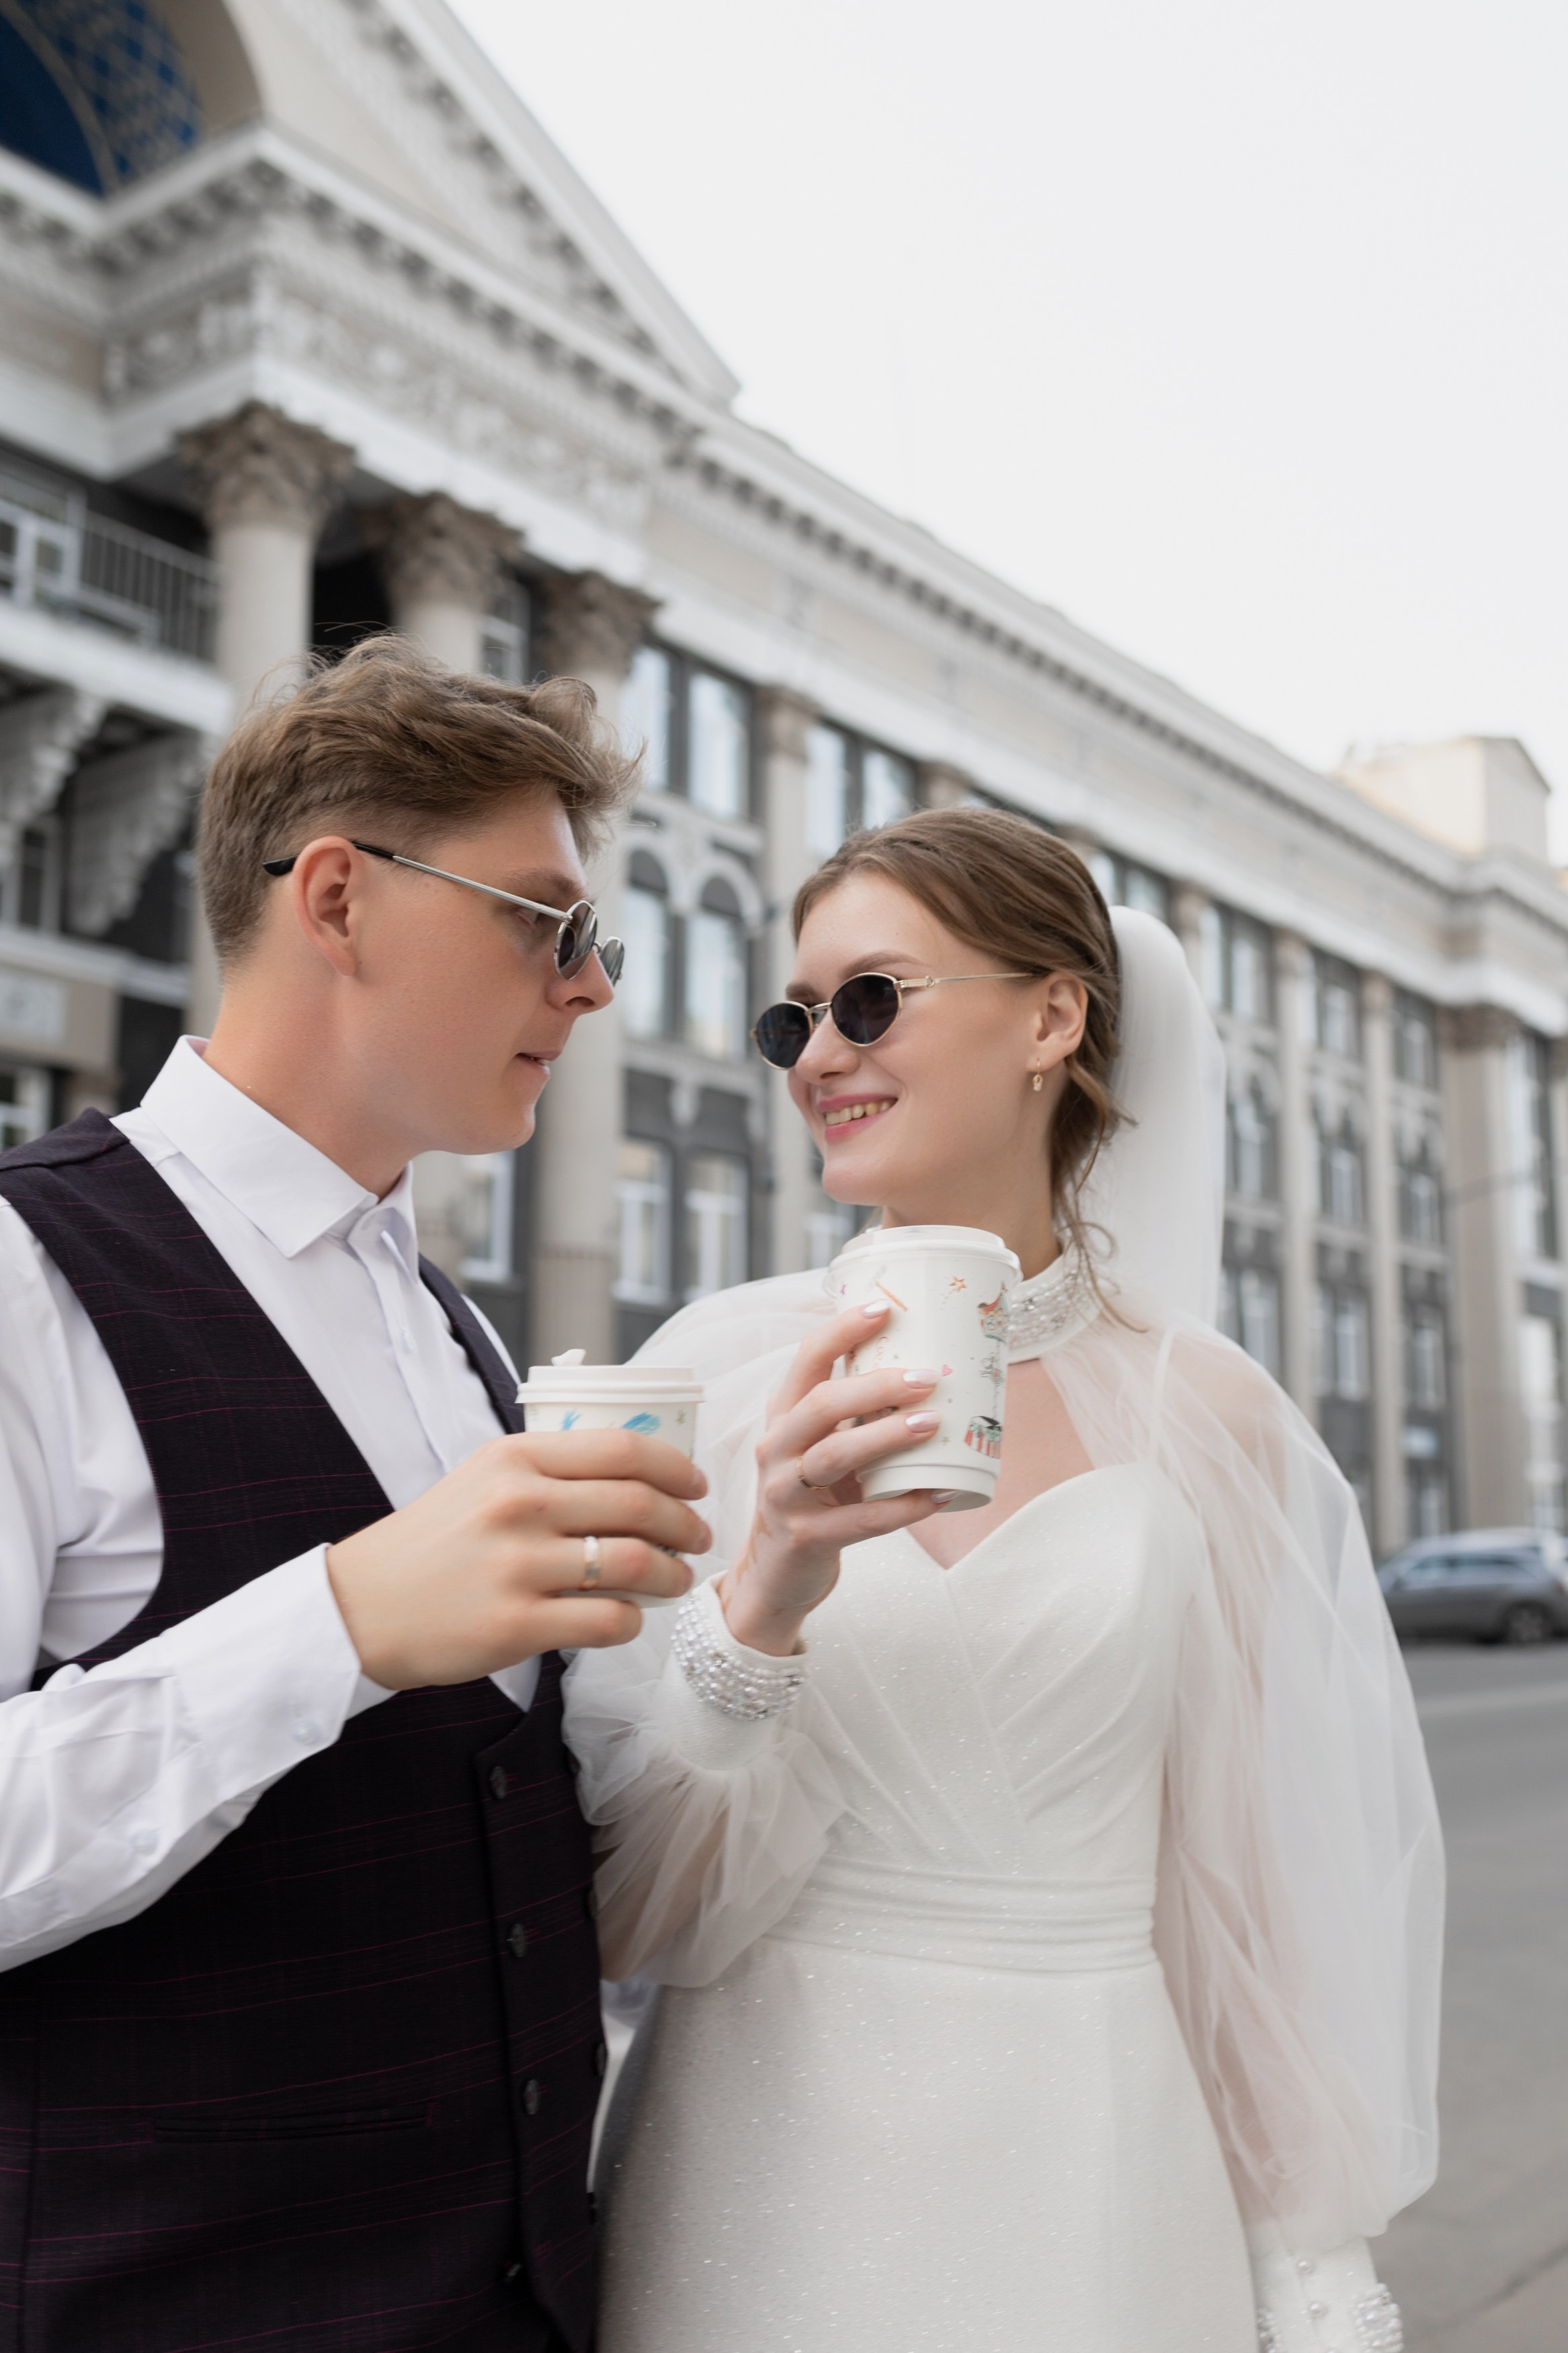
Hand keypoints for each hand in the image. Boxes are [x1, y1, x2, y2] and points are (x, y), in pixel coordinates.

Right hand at [326, 1429, 709, 1688]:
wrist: (363, 1606)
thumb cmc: (434, 1541)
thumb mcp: (483, 1478)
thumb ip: (550, 1469)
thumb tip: (640, 1473)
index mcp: (514, 1458)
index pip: (624, 1450)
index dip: (676, 1468)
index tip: (696, 1485)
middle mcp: (518, 1504)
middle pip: (640, 1505)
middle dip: (687, 1523)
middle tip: (698, 1536)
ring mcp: (517, 1566)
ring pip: (635, 1564)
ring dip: (673, 1574)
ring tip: (677, 1579)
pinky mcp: (515, 1625)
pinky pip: (608, 1620)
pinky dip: (634, 1620)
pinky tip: (631, 1617)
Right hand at [720, 1301, 946, 1656]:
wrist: (776, 1574)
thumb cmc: (815, 1498)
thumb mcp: (823, 1447)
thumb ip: (856, 1414)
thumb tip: (929, 1368)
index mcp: (784, 1417)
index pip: (806, 1360)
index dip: (841, 1330)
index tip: (884, 1307)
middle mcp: (777, 1449)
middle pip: (821, 1403)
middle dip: (876, 1384)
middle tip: (929, 1378)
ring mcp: (785, 1495)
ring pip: (836, 1455)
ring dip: (887, 1436)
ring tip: (933, 1425)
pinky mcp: (805, 1538)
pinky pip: (860, 1520)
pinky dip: (903, 1508)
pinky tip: (940, 1495)